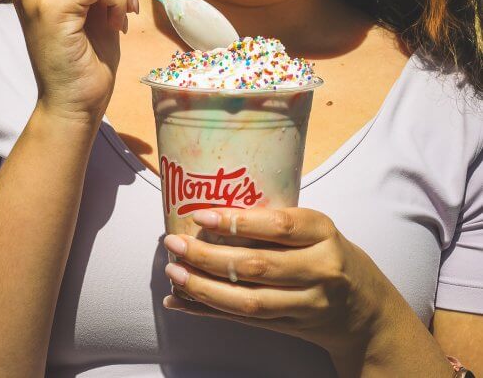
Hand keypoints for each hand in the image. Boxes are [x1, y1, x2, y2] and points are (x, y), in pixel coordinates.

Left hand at [162, 206, 390, 365]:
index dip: (237, 221)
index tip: (201, 216)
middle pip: (257, 266)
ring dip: (203, 288)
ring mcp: (307, 304)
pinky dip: (208, 311)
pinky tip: (180, 301)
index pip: (278, 226)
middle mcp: (319, 270)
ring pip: (248, 300)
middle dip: (208, 256)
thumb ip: (277, 222)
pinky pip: (244, 320)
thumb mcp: (316, 229)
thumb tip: (212, 211)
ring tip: (173, 273)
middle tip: (174, 243)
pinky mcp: (292, 328)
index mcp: (324, 233)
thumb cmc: (330, 254)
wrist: (367, 311)